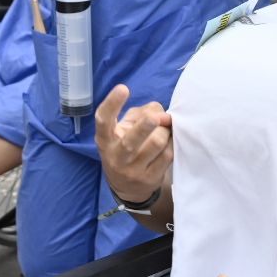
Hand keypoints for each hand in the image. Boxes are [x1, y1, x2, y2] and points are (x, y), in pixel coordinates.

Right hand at [94, 84, 171, 202]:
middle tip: (155, 117)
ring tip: (165, 128)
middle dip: (146, 125)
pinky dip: (172, 143)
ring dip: (165, 131)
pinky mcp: (150, 179)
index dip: (112, 104)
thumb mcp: (125, 128)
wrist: (128, 187)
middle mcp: (116, 157)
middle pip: (131, 140)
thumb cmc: (126, 146)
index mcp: (105, 140)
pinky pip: (168, 155)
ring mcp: (133, 170)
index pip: (104, 121)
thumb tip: (160, 112)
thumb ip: (141, 113)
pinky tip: (170, 140)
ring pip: (156, 144)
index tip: (123, 88)